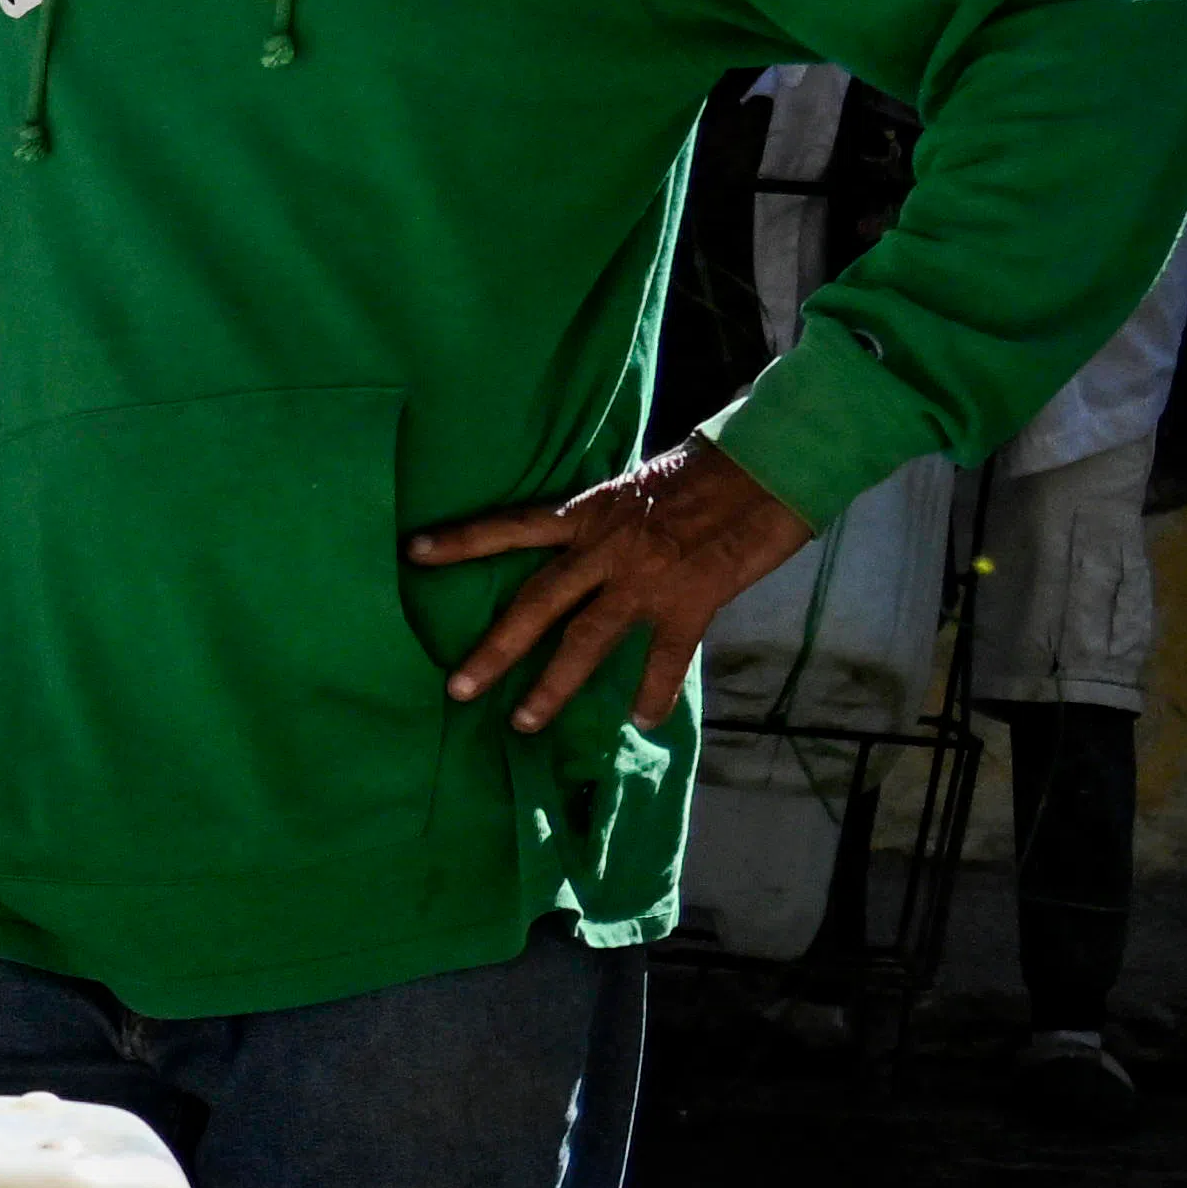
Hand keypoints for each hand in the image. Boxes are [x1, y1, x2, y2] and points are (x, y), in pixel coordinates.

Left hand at [414, 440, 803, 733]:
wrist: (772, 465)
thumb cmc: (709, 469)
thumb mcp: (640, 484)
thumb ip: (607, 521)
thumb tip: (585, 546)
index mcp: (592, 513)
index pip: (514, 526)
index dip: (464, 540)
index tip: (413, 552)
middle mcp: (608, 547)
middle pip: (537, 603)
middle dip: (495, 648)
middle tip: (457, 687)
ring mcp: (647, 577)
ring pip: (587, 640)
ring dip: (553, 685)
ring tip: (524, 722)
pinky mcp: (690, 600)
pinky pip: (664, 658)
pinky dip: (652, 692)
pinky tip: (640, 720)